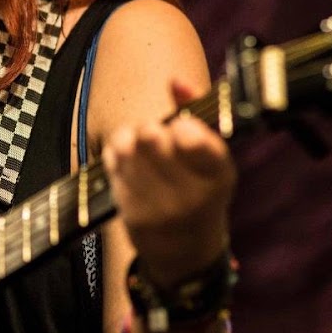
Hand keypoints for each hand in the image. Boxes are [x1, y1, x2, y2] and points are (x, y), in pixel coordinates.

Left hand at [103, 79, 235, 287]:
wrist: (185, 252)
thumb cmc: (199, 191)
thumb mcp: (211, 159)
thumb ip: (195, 114)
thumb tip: (176, 81)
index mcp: (218, 176)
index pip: (199, 145)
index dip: (184, 129)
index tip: (181, 127)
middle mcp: (190, 194)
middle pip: (152, 136)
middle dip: (150, 128)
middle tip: (155, 134)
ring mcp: (158, 206)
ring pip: (127, 147)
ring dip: (129, 138)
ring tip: (140, 146)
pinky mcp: (130, 211)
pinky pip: (113, 165)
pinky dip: (117, 154)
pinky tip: (128, 160)